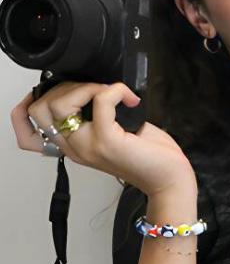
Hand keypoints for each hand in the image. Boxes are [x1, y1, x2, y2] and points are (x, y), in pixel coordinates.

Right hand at [10, 82, 195, 196]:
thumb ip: (95, 116)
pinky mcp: (108, 141)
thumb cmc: (147, 154)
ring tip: (110, 92)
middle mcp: (74, 148)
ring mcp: (88, 145)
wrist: (168, 177)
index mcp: (72, 146)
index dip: (29, 107)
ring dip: (87, 87)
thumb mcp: (114, 133)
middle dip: (65, 87)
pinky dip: (115, 90)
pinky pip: (101, 101)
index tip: (58, 93)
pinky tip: (130, 98)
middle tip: (95, 90)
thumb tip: (94, 87)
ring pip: (61, 103)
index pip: (27, 132)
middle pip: (39, 109)